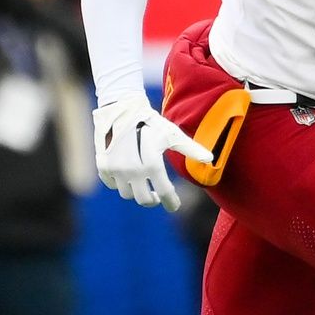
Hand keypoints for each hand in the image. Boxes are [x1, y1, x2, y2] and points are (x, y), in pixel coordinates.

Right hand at [92, 93, 211, 212]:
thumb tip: (211, 159)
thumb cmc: (152, 122)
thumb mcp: (173, 134)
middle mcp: (132, 170)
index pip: (164, 193)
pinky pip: (112, 184)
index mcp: (152, 164)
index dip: (171, 203)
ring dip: (137, 192)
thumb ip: (191, 149)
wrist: (122, 108)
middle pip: (144, 199)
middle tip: (158, 195)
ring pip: (127, 194)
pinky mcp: (103, 166)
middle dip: (153, 200)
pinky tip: (128, 177)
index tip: (175, 206)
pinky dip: (120, 184)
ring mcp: (115, 169)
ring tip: (143, 184)